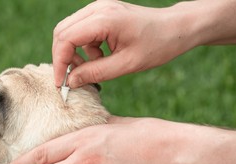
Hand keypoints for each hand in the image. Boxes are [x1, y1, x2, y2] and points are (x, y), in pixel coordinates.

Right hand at [52, 0, 195, 87]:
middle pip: (62, 32)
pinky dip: (85, 47)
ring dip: (75, 52)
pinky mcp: (103, 12)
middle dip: (63, 57)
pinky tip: (102, 56)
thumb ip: (96, 72)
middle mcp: (98, 8)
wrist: (177, 28)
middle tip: (73, 77)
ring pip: (70, 31)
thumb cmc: (157, 45)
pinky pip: (82, 30)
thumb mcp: (126, 65)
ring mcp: (100, 8)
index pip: (66, 39)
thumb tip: (71, 81)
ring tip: (94, 66)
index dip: (59, 62)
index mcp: (104, 19)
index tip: (61, 83)